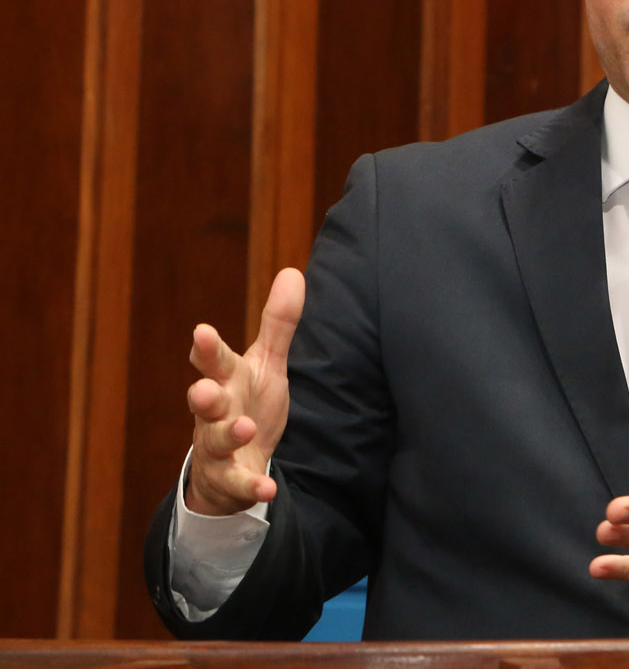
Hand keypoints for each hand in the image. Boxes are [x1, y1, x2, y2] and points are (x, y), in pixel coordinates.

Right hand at [183, 267, 303, 515]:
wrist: (233, 464)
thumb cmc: (247, 403)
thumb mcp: (265, 364)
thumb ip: (278, 323)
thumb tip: (293, 272)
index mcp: (226, 380)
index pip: (212, 361)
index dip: (207, 348)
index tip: (202, 332)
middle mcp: (215, 411)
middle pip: (203, 400)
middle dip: (202, 394)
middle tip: (206, 389)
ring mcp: (217, 446)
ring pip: (214, 440)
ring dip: (227, 434)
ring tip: (244, 428)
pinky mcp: (229, 478)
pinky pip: (237, 483)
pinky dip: (251, 486)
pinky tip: (267, 489)